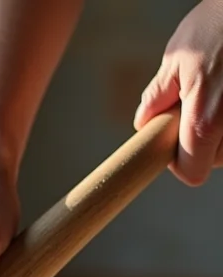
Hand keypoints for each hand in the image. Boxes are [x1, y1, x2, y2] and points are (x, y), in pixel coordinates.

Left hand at [135, 0, 222, 184]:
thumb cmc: (221, 21)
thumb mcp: (179, 56)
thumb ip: (159, 95)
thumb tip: (144, 121)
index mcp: (208, 120)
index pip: (192, 172)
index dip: (180, 162)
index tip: (174, 141)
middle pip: (216, 160)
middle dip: (203, 140)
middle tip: (198, 104)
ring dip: (222, 128)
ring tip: (219, 90)